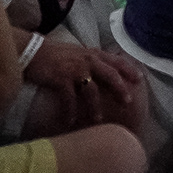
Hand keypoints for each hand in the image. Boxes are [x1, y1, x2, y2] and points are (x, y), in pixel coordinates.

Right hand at [24, 37, 144, 132]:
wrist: (32, 51)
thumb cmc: (54, 54)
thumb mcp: (78, 52)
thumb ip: (91, 60)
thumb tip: (103, 69)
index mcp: (93, 54)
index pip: (117, 60)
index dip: (130, 69)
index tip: (140, 79)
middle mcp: (88, 60)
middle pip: (111, 76)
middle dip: (120, 90)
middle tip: (128, 103)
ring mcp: (75, 70)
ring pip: (92, 91)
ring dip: (95, 108)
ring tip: (98, 121)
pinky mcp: (61, 79)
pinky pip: (70, 100)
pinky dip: (70, 112)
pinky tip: (69, 122)